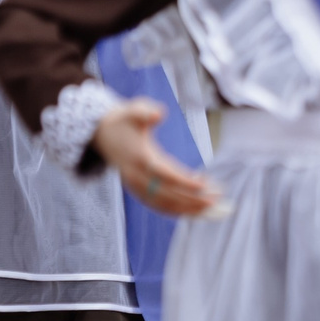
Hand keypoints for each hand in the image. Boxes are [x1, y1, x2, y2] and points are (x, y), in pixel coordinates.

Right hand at [93, 100, 221, 217]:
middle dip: (192, 200)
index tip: (204, 185)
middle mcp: (136, 176)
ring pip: (164, 205)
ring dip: (189, 210)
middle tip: (217, 199)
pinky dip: (178, 211)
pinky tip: (198, 211)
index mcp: (139, 158)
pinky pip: (159, 206)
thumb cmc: (124, 120)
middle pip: (166, 194)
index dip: (183, 181)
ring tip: (215, 209)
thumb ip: (145, 110)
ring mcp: (136, 187)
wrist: (102, 134)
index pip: (164, 174)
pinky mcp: (139, 191)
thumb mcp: (132, 109)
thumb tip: (160, 113)